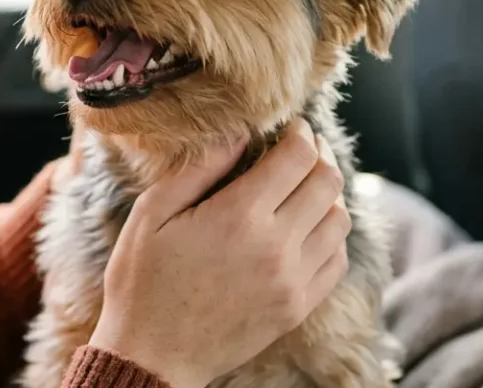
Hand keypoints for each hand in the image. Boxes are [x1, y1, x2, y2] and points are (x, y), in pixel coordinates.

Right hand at [89, 120, 350, 387]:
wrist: (152, 357)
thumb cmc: (142, 282)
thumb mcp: (152, 214)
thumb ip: (199, 168)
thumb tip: (239, 132)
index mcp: (239, 216)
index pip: (298, 156)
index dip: (300, 132)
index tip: (291, 126)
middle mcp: (277, 247)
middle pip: (328, 182)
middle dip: (319, 155)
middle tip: (302, 147)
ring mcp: (292, 281)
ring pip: (340, 219)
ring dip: (327, 194)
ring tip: (304, 186)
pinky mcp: (297, 307)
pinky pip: (336, 260)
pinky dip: (329, 235)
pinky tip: (306, 227)